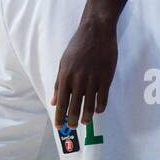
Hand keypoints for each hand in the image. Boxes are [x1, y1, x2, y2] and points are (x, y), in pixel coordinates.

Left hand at [51, 14, 116, 129]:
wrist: (96, 32)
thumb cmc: (78, 46)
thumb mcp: (63, 62)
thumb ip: (59, 83)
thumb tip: (54, 100)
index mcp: (65, 76)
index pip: (61, 102)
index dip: (59, 117)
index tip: (59, 126)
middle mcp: (78, 80)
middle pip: (74, 107)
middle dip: (72, 121)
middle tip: (72, 127)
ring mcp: (93, 80)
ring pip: (89, 106)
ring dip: (86, 117)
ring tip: (84, 122)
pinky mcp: (106, 79)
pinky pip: (103, 99)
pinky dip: (100, 108)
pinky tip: (98, 110)